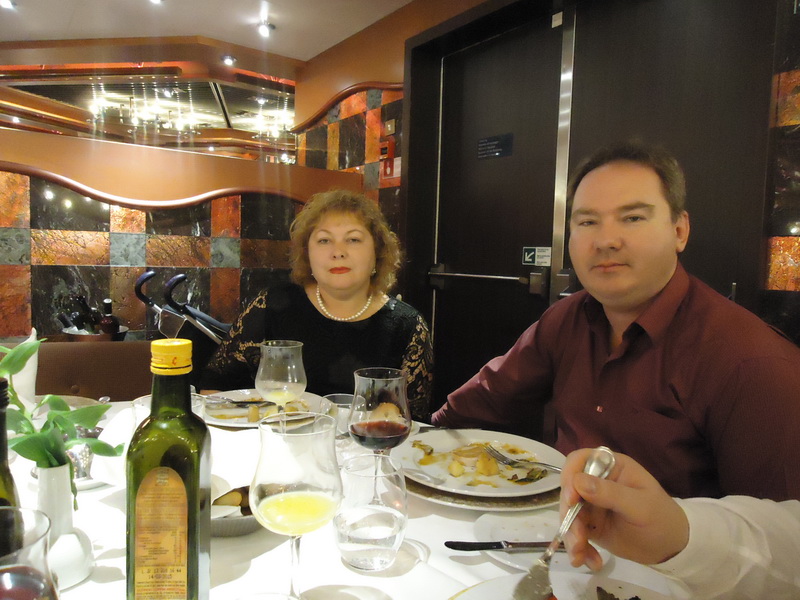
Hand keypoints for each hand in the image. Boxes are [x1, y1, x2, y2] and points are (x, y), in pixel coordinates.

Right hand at [559, 449, 688, 569]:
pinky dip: (579, 548)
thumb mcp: (640, 506)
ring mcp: (592, 504)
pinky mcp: (590, 525)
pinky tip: (591, 562)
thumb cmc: (661, 518)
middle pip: (569, 490)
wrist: (671, 548)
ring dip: (572, 535)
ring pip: (569, 514)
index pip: (579, 461)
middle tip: (577, 538)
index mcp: (611, 467)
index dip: (570, 476)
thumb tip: (578, 482)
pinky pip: (575, 533)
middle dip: (569, 515)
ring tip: (581, 555)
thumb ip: (610, 493)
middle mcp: (597, 482)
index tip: (571, 499)